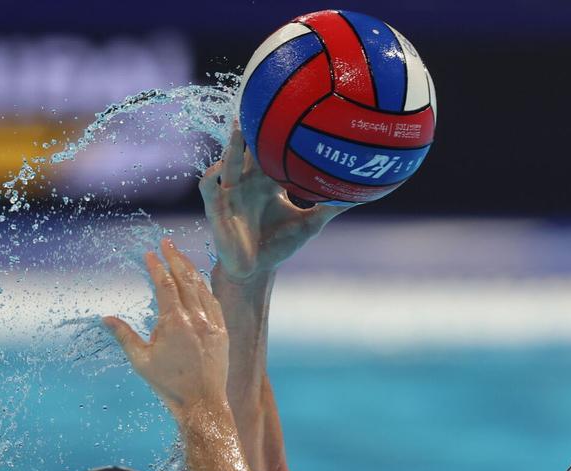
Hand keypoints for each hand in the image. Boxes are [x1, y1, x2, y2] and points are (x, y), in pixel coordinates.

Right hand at [103, 239, 228, 415]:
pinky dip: (205, 288)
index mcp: (175, 322)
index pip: (165, 284)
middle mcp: (196, 318)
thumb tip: (105, 318)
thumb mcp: (141, 360)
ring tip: (181, 257)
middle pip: (186, 278)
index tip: (149, 253)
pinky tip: (200, 282)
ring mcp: (212, 324)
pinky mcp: (222, 332)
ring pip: (202, 288)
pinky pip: (214, 302)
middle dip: (175, 258)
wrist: (202, 404)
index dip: (157, 266)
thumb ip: (124, 335)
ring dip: (191, 269)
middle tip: (166, 243)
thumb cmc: (169, 385)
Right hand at [199, 122, 350, 283]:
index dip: (274, 130)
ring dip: (231, 144)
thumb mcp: (310, 223)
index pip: (270, 150)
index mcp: (267, 182)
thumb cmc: (279, 244)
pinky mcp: (215, 207)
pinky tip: (220, 168)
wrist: (256, 270)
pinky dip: (212, 175)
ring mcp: (230, 193)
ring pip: (228, 160)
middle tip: (258, 100)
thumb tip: (361, 196)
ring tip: (237, 126)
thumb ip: (331, 208)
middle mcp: (248, 182)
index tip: (287, 106)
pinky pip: (208, 185)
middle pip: (247, 148)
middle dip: (250, 126)